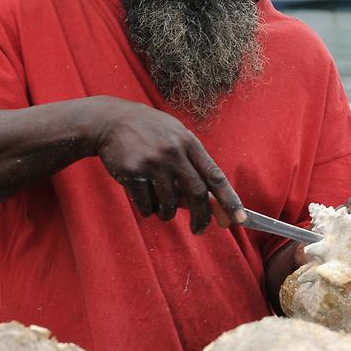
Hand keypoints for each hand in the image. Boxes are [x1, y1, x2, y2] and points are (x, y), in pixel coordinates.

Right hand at [90, 97, 244, 233]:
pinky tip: (144, 198)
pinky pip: (147, 206)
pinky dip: (149, 210)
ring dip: (169, 213)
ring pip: (170, 204)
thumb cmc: (149, 132)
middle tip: (199, 229)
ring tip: (163, 207)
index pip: (215, 176)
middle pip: (196, 194)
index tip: (239, 219)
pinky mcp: (132, 173)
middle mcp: (173, 152)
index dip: (230, 200)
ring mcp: (152, 163)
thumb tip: (212, 202)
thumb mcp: (176, 138)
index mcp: (189, 143)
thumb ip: (193, 165)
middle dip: (201, 217)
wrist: (110, 121)